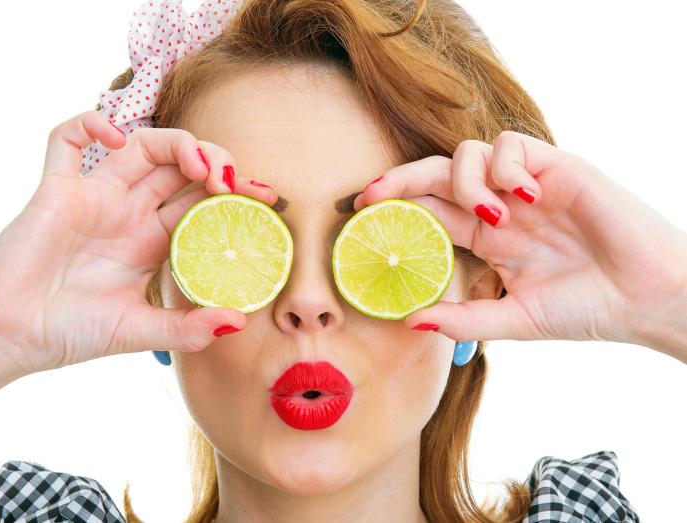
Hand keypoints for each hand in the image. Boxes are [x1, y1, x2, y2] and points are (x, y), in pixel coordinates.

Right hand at [0, 109, 277, 376]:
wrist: (7, 337)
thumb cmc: (70, 332)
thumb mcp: (140, 332)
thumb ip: (188, 328)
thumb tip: (238, 323)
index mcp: (151, 241)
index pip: (201, 202)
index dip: (234, 193)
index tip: (265, 196)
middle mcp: (128, 213)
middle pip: (179, 167)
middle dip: (214, 162)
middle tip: (234, 181)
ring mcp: (94, 197)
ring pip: (141, 146)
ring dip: (177, 143)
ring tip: (200, 165)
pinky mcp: (55, 189)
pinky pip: (66, 139)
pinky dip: (89, 125)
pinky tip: (116, 139)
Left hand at [354, 131, 686, 360]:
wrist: (645, 298)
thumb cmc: (585, 309)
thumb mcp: (514, 319)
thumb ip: (464, 318)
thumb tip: (410, 320)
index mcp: (484, 238)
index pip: (429, 212)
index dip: (394, 207)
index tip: (360, 212)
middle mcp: (498, 207)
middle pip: (436, 175)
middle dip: (401, 179)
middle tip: (372, 194)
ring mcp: (524, 185)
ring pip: (468, 153)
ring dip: (465, 180)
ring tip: (491, 216)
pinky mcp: (555, 166)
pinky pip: (513, 145)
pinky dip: (506, 166)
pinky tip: (520, 196)